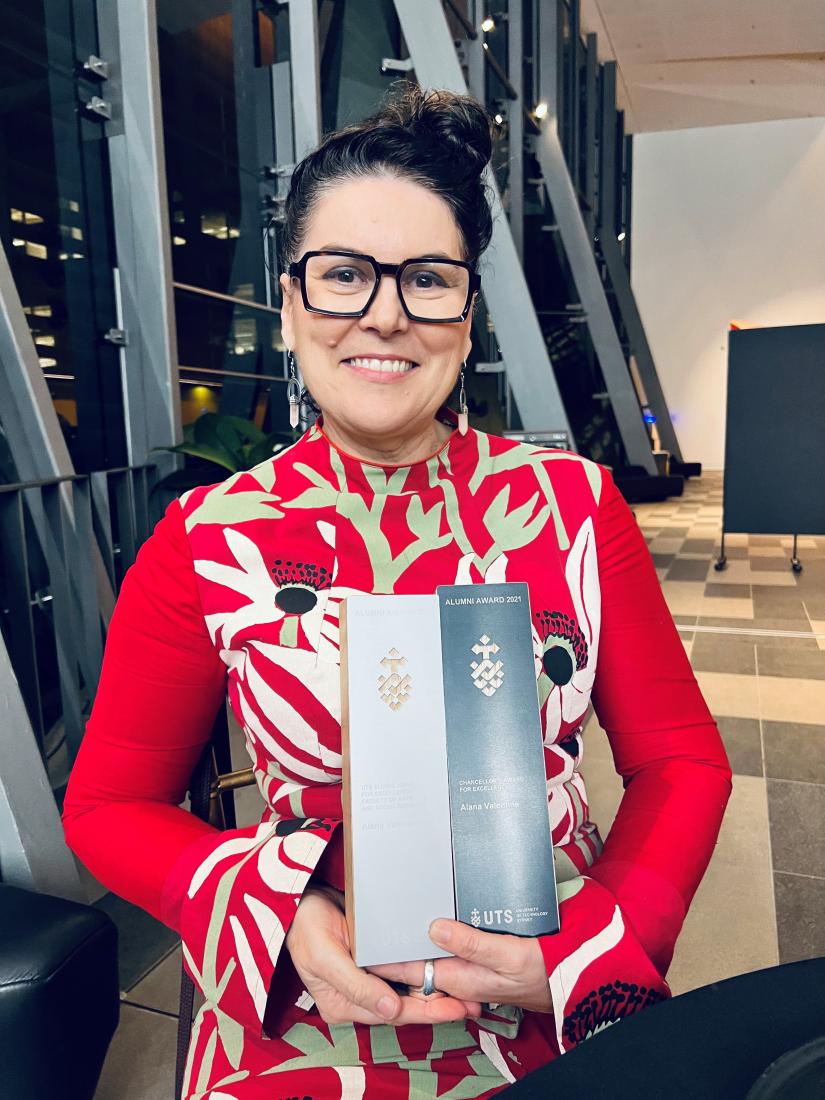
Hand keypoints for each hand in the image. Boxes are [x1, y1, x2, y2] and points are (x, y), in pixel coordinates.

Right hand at [284, 888, 482, 1025]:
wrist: (302, 898)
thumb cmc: (306, 926)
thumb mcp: (326, 956)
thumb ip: (356, 985)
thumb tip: (390, 1010)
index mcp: (342, 1005)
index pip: (391, 1014)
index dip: (424, 1013)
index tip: (452, 1009)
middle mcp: (355, 997)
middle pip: (403, 1006)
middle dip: (437, 1007)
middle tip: (470, 1004)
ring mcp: (364, 980)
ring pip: (406, 991)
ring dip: (435, 992)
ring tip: (466, 993)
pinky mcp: (371, 963)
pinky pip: (401, 973)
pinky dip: (423, 974)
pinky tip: (444, 972)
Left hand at [366, 918, 552, 1014]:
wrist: (569, 976)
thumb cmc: (541, 967)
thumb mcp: (507, 953)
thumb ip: (470, 942)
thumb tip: (433, 928)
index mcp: (460, 977)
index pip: (411, 968)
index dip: (385, 956)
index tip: (362, 940)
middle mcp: (460, 977)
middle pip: (418, 963)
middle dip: (397, 946)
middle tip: (373, 920)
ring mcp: (470, 972)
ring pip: (433, 957)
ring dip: (416, 941)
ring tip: (393, 916)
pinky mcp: (480, 963)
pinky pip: (451, 951)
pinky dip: (438, 938)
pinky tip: (432, 921)